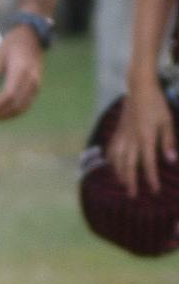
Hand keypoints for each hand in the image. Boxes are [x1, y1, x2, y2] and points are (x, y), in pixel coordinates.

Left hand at [0, 25, 44, 121]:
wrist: (32, 36)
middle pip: (15, 105)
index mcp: (21, 71)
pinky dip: (13, 112)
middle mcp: (31, 80)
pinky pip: (26, 104)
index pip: (9, 95)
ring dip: (5, 116)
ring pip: (22, 108)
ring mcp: (36, 85)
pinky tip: (1, 113)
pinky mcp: (37, 87)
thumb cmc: (13, 43)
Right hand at [107, 78, 176, 195]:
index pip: (148, 164)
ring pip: (117, 160)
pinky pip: (112, 149)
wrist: (139, 88)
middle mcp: (131, 140)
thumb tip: (171, 161)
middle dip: (131, 182)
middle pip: (129, 166)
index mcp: (145, 138)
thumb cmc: (157, 104)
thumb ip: (168, 141)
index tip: (154, 190)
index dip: (151, 178)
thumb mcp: (167, 121)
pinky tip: (112, 165)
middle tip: (133, 195)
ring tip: (123, 183)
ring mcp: (122, 136)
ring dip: (120, 173)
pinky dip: (111, 160)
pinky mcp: (118, 131)